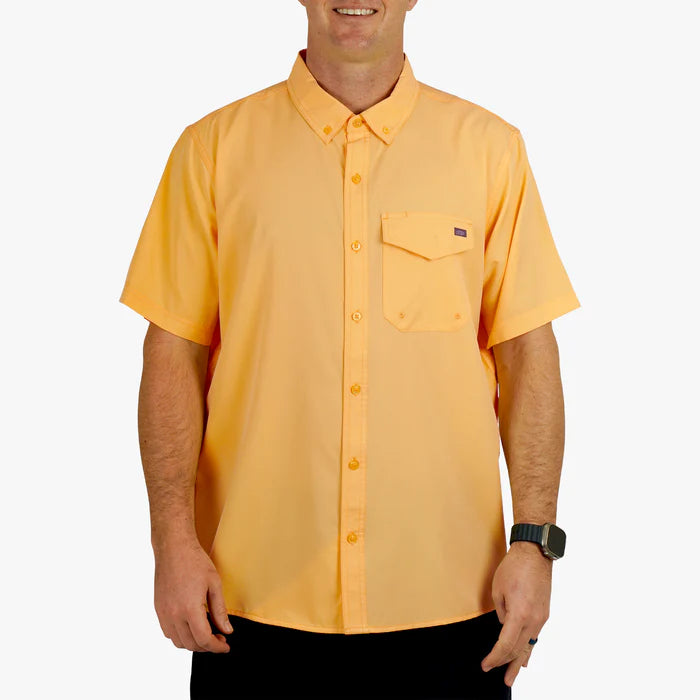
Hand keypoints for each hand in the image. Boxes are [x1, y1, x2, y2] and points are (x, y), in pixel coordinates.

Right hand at [153, 537, 233, 652]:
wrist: (173, 548)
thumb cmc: (195, 562)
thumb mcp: (214, 584)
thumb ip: (220, 611)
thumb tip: (227, 631)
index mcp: (189, 608)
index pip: (203, 639)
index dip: (216, 647)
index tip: (226, 646)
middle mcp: (173, 614)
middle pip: (191, 644)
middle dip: (207, 646)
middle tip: (220, 638)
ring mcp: (163, 613)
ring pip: (178, 641)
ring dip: (193, 643)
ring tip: (207, 633)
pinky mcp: (158, 609)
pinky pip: (168, 632)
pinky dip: (180, 636)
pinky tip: (191, 626)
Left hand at [480, 541, 551, 686]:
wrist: (535, 553)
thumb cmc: (514, 568)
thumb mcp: (498, 590)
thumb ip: (501, 613)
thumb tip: (504, 626)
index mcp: (519, 614)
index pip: (506, 645)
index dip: (495, 657)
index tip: (486, 664)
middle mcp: (534, 619)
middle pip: (519, 649)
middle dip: (507, 664)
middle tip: (499, 676)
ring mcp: (541, 617)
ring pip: (529, 644)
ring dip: (520, 660)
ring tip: (513, 675)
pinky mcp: (544, 612)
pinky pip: (535, 635)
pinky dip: (529, 648)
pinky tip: (527, 658)